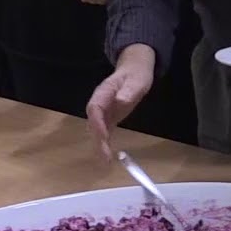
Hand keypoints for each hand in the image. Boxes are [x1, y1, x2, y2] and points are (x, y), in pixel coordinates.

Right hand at [86, 45, 155, 159]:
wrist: (134, 69)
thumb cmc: (136, 74)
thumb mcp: (136, 81)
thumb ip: (128, 91)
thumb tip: (120, 101)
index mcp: (104, 92)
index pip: (95, 108)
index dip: (97, 123)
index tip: (103, 135)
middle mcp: (100, 103)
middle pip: (93, 122)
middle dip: (97, 139)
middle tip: (104, 155)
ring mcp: (103, 111)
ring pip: (96, 129)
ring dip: (99, 144)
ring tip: (105, 160)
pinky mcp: (109, 118)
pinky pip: (104, 131)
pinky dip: (104, 143)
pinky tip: (107, 156)